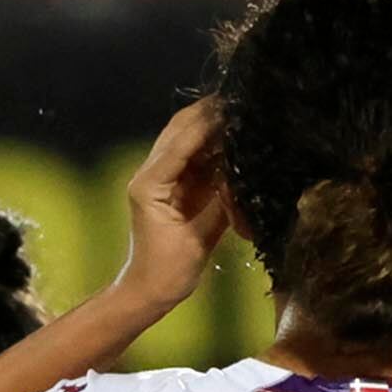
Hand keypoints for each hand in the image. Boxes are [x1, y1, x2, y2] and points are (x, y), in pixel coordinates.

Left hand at [113, 99, 229, 313]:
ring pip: (185, 139)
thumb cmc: (169, 272)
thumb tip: (243, 176)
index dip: (208, 123)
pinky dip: (212, 147)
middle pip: (178, 130)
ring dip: (210, 126)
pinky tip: (234, 139)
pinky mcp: (172, 186)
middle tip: (240, 101)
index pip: (181, 143)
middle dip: (208, 114)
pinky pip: (193, 158)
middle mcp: (150, 174)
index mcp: (150, 185)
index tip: (234, 107)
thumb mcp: (199, 239)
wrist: (149, 291)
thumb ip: (221, 205)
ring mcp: (159, 178)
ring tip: (240, 114)